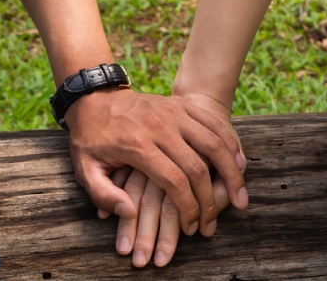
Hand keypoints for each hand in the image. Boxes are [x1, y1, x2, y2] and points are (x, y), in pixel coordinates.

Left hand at [100, 93, 246, 266]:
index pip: (173, 182)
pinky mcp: (181, 105)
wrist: (94, 98)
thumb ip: (103, 195)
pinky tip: (238, 164)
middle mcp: (159, 127)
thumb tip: (128, 213)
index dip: (187, 209)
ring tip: (241, 197)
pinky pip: (212, 124)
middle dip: (209, 200)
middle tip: (212, 222)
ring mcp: (173, 113)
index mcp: (137, 145)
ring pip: (212, 144)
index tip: (191, 228)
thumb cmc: (90, 140)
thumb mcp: (85, 169)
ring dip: (230, 173)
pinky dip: (229, 144)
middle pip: (197, 166)